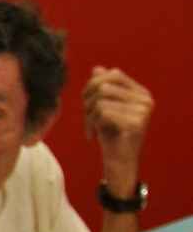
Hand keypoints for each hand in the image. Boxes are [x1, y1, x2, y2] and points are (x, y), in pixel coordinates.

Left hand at [82, 67, 151, 191]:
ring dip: (88, 115)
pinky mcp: (137, 122)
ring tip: (90, 128)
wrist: (117, 162)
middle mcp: (146, 98)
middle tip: (86, 117)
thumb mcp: (103, 108)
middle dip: (87, 101)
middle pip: (104, 85)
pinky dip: (92, 124)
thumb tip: (98, 69)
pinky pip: (104, 112)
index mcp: (140, 92)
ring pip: (101, 99)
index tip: (86, 102)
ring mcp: (144, 110)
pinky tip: (93, 135)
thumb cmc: (110, 135)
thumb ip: (102, 88)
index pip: (113, 73)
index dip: (92, 85)